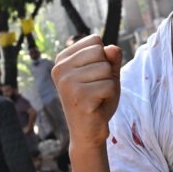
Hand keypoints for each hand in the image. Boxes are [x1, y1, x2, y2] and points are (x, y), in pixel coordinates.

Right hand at [52, 34, 121, 148]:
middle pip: (100, 52)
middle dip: (107, 71)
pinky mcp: (77, 97)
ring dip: (108, 84)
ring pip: (106, 69)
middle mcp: (60, 69)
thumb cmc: (97, 99)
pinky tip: (97, 104)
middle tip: (96, 88)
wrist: (89, 130)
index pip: (95, 41)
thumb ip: (111, 58)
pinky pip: (109, 85)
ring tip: (97, 96)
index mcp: (62, 59)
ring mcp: (66, 83)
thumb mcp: (107, 73)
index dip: (103, 58)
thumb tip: (113, 48)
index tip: (93, 76)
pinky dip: (109, 95)